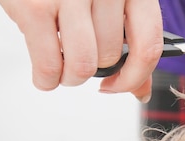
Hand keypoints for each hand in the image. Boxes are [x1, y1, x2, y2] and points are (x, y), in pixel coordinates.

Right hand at [0, 0, 162, 99]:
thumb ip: (130, 40)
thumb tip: (141, 89)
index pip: (148, 44)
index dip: (136, 76)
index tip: (120, 85)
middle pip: (109, 57)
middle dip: (91, 71)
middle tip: (75, 58)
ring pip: (82, 65)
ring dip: (70, 77)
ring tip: (60, 65)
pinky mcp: (35, 6)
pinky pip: (49, 65)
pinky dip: (46, 79)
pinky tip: (44, 73)